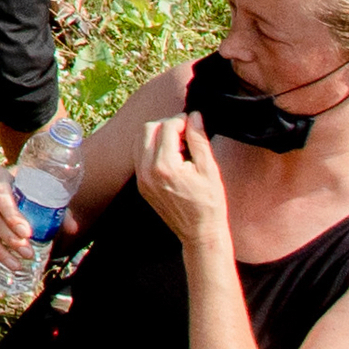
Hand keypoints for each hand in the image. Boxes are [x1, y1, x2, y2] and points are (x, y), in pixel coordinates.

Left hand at [131, 105, 234, 245]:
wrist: (200, 233)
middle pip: (148, 129)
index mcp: (165, 167)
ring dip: (158, 135)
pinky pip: (139, 156)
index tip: (193, 122)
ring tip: (179, 144)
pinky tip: (171, 156)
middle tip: (186, 133)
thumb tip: (194, 116)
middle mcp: (147, 171)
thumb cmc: (209, 204)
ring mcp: (141, 179)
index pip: (167, 127)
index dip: (181, 120)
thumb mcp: (209, 170)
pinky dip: (151, 148)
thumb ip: (199, 140)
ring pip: (140, 140)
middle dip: (167, 125)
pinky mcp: (141, 185)